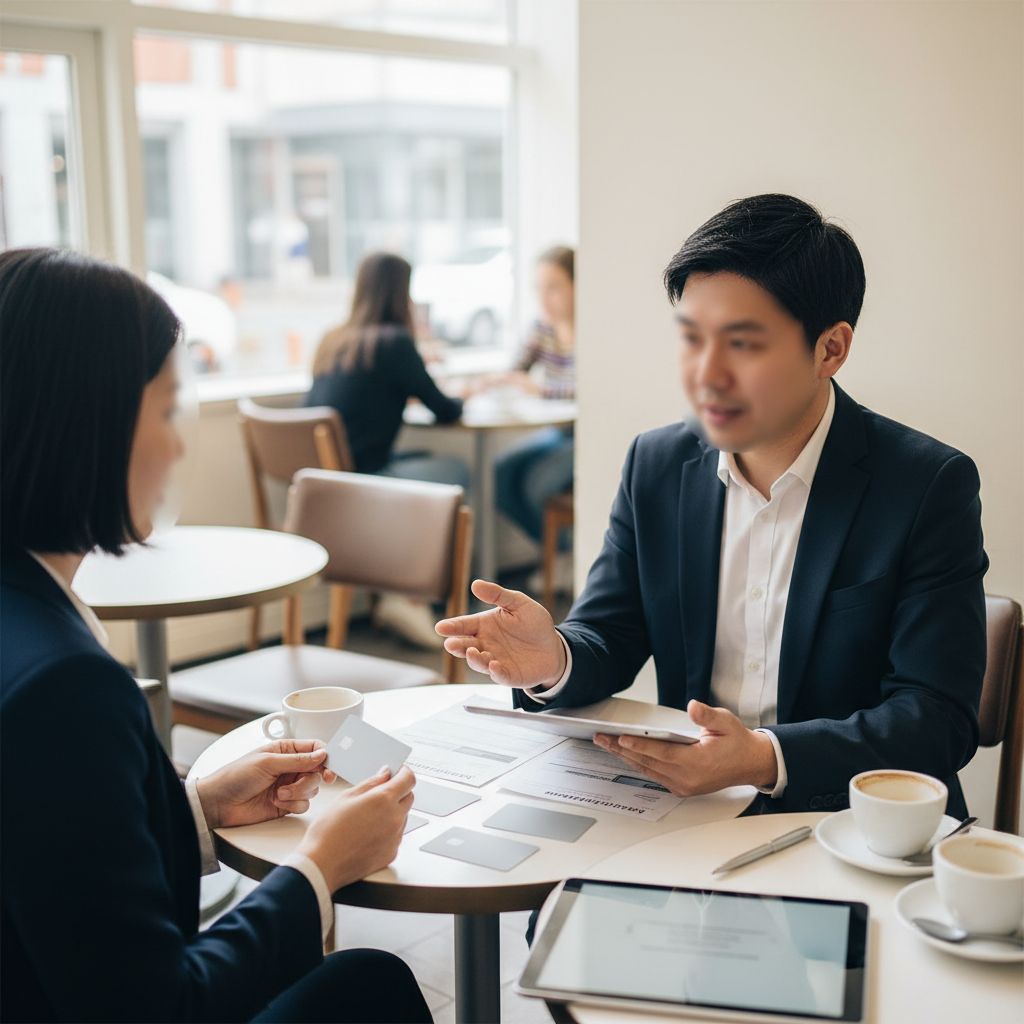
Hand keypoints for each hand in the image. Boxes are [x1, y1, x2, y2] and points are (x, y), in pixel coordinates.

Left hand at [196, 740, 337, 829]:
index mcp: (286, 750)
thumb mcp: (268, 763)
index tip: (329, 768)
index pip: (315, 749)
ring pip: (312, 789)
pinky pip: (303, 804)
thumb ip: (298, 760)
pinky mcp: (286, 804)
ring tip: (279, 794)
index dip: (326, 757)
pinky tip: (276, 803)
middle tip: (301, 783)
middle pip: (317, 770)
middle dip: (310, 779)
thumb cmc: (236, 776)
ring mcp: (289, 786)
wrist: (219, 804)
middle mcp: (290, 767)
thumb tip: (323, 754)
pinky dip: (292, 804)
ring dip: (298, 793)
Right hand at [297, 766, 415, 892]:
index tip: (397, 771)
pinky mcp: (391, 853)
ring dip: (393, 811)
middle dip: (399, 791)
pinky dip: (388, 830)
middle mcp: (394, 819)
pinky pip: (396, 835)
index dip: (403, 772)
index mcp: (383, 800)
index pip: (408, 779)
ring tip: (368, 816)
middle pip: (409, 797)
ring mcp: (395, 838)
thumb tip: (384, 775)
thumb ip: (371, 783)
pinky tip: (368, 832)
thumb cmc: (328, 832)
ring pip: (403, 816)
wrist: (322, 865)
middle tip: (380, 792)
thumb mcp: (346, 797)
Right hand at [435, 579, 565, 688]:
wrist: (553, 646)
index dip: (452, 626)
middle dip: (456, 646)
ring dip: (473, 659)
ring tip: (471, 652)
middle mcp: (485, 644)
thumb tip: (475, 584)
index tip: (440, 627)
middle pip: (465, 646)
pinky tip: (494, 665)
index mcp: (484, 626)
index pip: (464, 625)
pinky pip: (499, 675)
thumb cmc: (533, 623)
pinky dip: (495, 671)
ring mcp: (495, 660)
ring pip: (478, 662)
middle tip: (450, 644)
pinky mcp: (507, 675)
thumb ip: (498, 595)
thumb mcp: (518, 603)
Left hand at [593, 700, 778, 795]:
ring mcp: (684, 786)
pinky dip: (639, 765)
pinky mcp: (682, 788)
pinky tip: (626, 755)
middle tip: (602, 739)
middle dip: (622, 750)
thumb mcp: (726, 722)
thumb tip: (693, 707)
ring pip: (648, 771)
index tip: (621, 738)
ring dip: (626, 758)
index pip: (662, 753)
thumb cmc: (737, 742)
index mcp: (697, 763)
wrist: (750, 764)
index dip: (639, 746)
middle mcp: (688, 778)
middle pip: (648, 763)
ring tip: (607, 745)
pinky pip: (654, 776)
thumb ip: (707, 716)